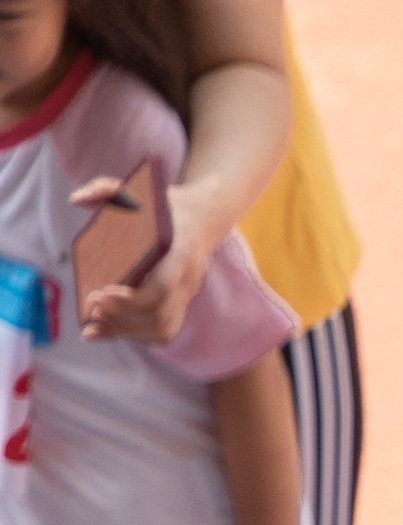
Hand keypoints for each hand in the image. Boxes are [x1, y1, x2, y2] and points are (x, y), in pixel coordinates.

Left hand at [69, 175, 222, 344]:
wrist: (205, 219)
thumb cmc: (166, 206)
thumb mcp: (138, 189)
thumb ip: (106, 188)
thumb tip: (76, 200)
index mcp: (181, 252)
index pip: (162, 288)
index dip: (133, 299)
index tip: (102, 295)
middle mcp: (189, 280)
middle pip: (160, 314)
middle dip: (123, 318)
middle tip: (91, 310)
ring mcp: (187, 295)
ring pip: (163, 328)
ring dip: (127, 332)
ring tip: (94, 325)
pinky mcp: (181, 305)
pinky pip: (163, 330)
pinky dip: (134, 335)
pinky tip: (107, 331)